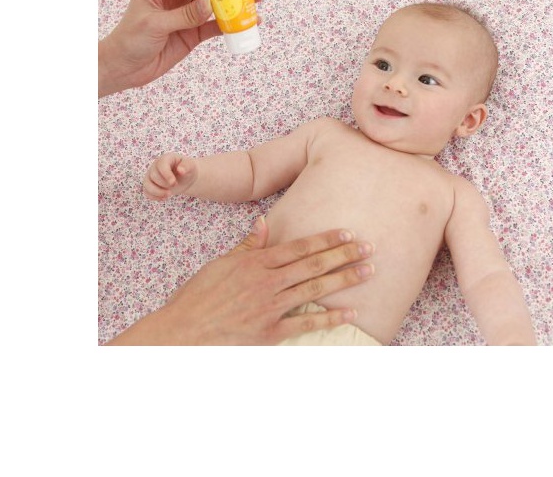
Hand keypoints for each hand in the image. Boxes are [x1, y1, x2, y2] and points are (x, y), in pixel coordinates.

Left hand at [98, 0, 263, 96]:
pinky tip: (248, 21)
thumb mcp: (155, 24)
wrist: (126, 69)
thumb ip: (184, 15)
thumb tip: (211, 4)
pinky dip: (232, 23)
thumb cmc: (130, 39)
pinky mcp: (194, 33)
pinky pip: (216, 25)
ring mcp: (187, 14)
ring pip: (215, 2)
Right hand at [107, 218, 374, 344]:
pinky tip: (350, 314)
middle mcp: (267, 281)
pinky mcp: (269, 332)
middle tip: (370, 248)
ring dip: (344, 280)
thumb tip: (265, 221)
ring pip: (315, 290)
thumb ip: (248, 245)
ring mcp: (269, 307)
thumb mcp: (221, 263)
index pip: (300, 247)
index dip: (327, 239)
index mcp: (256, 262)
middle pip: (314, 265)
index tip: (349, 232)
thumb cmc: (199, 296)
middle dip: (345, 254)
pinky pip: (305, 324)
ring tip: (367, 272)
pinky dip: (329, 318)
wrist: (182, 331)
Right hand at [144, 153, 197, 199]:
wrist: (185, 177)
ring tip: (169, 194)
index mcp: (166, 159)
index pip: (161, 165)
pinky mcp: (150, 184)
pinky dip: (154, 197)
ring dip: (157, 192)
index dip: (166, 175)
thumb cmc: (187, 169)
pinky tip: (164, 198)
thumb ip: (186, 166)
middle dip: (164, 184)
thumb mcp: (190, 166)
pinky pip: (146, 191)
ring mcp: (151, 175)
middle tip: (175, 185)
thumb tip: (180, 170)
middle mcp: (156, 166)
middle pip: (154, 176)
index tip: (174, 183)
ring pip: (147, 184)